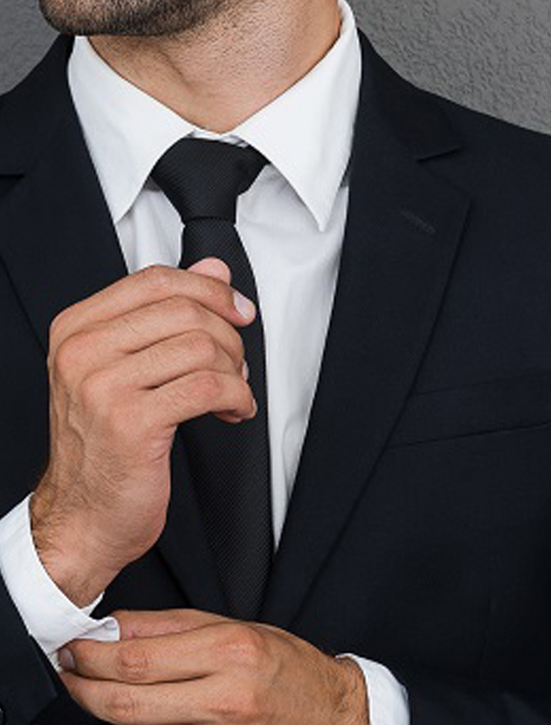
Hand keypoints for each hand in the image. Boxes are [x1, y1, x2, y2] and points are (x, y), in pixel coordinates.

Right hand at [31, 259, 256, 606]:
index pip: (156, 280)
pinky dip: (237, 397)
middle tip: (237, 362)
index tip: (238, 309)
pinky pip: (208, 388)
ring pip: (200, 347)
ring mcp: (102, 387)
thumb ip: (166, 314)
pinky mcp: (131, 423)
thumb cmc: (104, 444)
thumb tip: (212, 269)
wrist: (83, 514)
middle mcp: (82, 351)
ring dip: (235, 371)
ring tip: (233, 392)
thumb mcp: (128, 368)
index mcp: (77, 328)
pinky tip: (235, 411)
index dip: (210, 290)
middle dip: (228, 335)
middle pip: (184, 311)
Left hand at [59, 609, 369, 724]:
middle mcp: (223, 693)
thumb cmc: (285, 663)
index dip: (94, 655)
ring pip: (136, 722)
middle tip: (67, 667)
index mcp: (229, 650)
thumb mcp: (234, 627)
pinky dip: (132, 717)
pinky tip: (123, 701)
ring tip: (87, 682)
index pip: (140, 658)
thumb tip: (117, 627)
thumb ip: (172, 627)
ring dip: (100, 702)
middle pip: (128, 699)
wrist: (325, 709)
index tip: (74, 645)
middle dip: (84, 684)